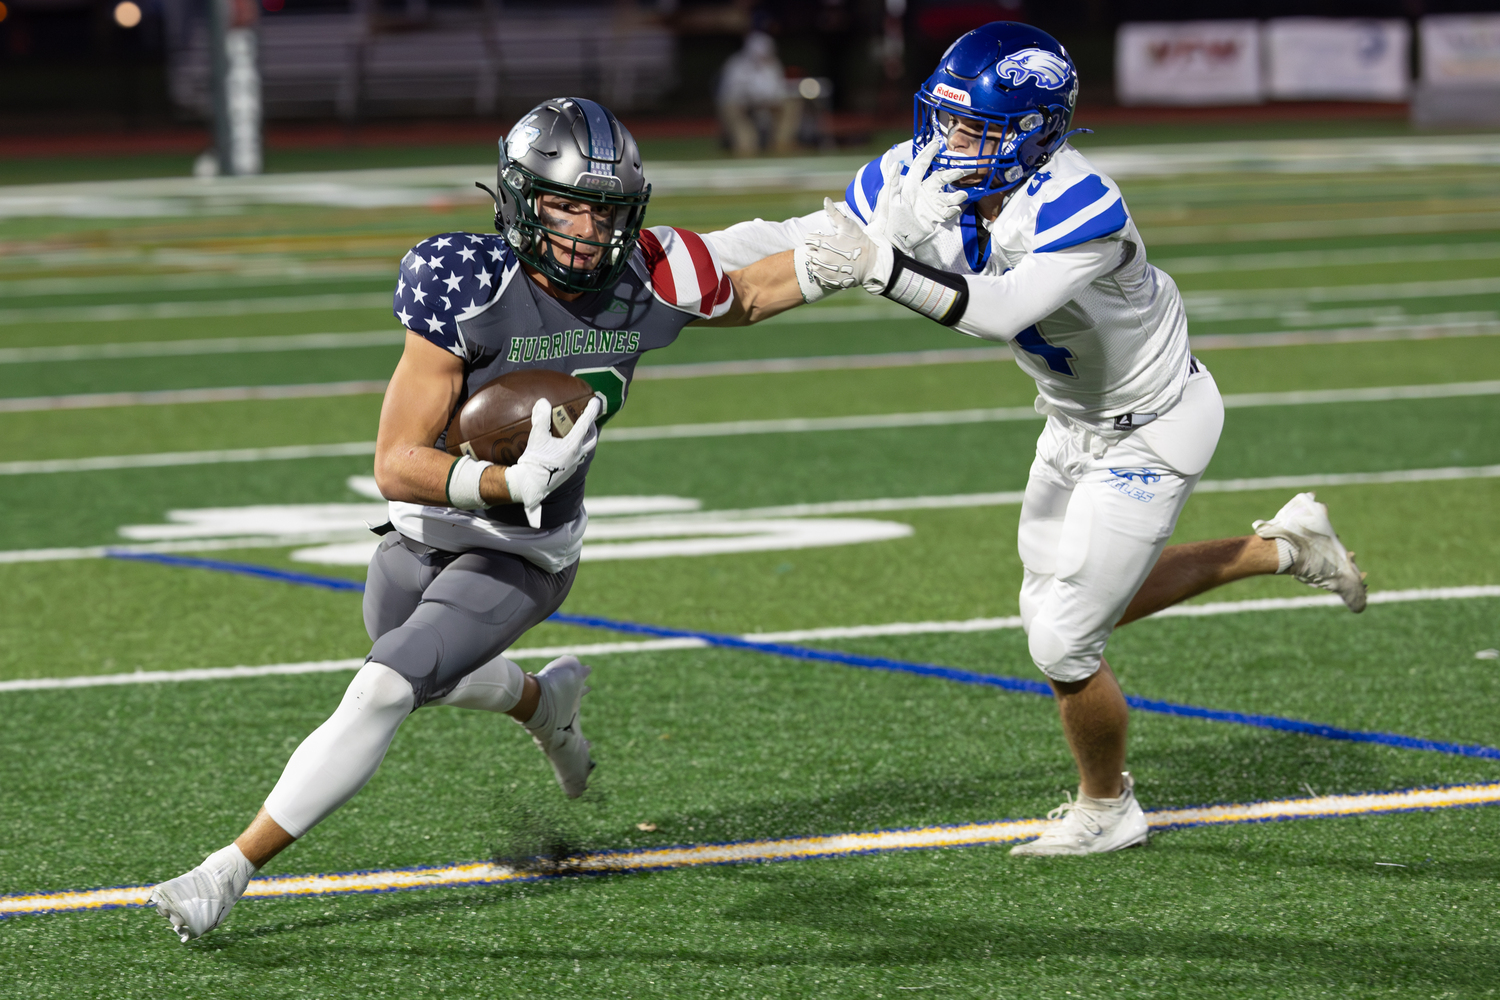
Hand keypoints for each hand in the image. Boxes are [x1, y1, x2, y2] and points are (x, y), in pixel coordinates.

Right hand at [504, 395, 601, 527]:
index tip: (596, 401)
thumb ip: (541, 418)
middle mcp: (577, 456)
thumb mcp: (537, 436)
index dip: (591, 411)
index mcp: (572, 446)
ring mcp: (574, 465)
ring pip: (586, 450)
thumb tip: (543, 402)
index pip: (585, 424)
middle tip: (588, 418)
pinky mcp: (568, 472)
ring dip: (586, 439)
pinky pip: (577, 458)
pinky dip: (577, 449)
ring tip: (579, 432)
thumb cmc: (535, 460)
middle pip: (592, 439)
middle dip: (592, 427)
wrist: (530, 485)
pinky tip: (567, 448)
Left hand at [800, 198, 893, 294]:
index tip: (827, 239)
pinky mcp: (828, 281)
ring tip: (833, 259)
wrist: (871, 263)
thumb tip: (825, 199)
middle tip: (831, 250)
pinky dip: (824, 273)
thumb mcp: (848, 225)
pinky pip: (819, 276)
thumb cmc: (860, 242)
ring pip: (813, 265)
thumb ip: (834, 213)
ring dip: (820, 262)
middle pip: (810, 252)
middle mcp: (821, 258)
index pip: (809, 239)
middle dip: (818, 250)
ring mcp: (824, 271)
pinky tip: (835, 268)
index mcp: (824, 243)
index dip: (817, 238)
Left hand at [867, 139, 966, 254]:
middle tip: (962, 170)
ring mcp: (931, 205)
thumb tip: (896, 164)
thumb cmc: (889, 218)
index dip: (928, 154)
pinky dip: (952, 210)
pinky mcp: (935, 217)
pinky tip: (954, 210)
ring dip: (956, 195)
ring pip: (948, 195)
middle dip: (952, 174)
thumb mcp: (889, 200)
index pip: (921, 166)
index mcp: (912, 186)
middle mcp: (924, 192)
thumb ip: (892, 182)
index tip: (936, 143)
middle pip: (941, 178)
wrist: (894, 239)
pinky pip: (947, 212)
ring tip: (960, 196)